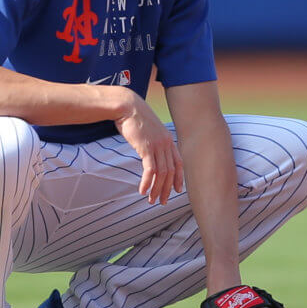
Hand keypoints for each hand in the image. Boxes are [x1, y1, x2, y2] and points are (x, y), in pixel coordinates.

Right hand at [113, 89, 184, 203]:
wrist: (127, 106)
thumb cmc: (134, 118)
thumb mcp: (148, 130)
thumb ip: (152, 141)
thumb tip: (149, 150)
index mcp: (168, 140)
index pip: (178, 163)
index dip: (178, 178)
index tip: (176, 190)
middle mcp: (166, 143)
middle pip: (170, 172)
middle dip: (167, 189)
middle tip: (162, 201)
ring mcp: (157, 145)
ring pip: (161, 173)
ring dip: (156, 189)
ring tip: (151, 200)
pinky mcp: (146, 147)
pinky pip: (150, 170)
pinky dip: (147, 182)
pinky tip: (142, 191)